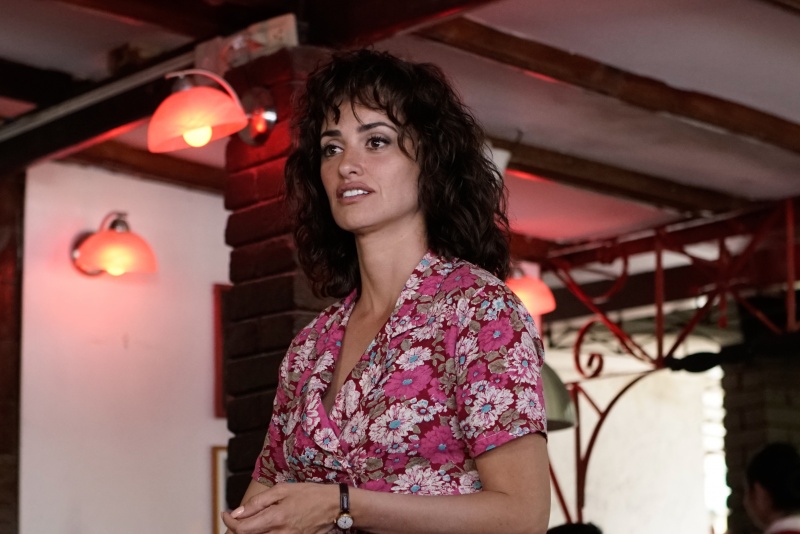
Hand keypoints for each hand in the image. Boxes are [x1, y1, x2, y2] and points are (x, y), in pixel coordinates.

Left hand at [222, 482, 338, 533]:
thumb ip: (258, 502)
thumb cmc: (310, 494)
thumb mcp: (283, 490)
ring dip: (249, 532)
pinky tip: (262, 526)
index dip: (229, 522)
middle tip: (236, 518)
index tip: (225, 513)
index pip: (242, 528)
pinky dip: (262, 533)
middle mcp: (279, 533)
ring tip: (248, 522)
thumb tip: (238, 512)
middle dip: (236, 529)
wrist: (333, 506)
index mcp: (275, 518)